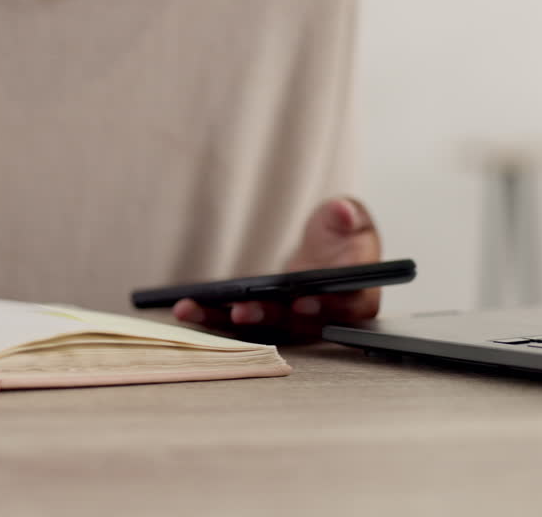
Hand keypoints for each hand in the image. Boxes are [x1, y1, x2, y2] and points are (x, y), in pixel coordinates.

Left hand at [172, 197, 381, 338]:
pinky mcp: (262, 323)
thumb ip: (348, 217)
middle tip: (243, 311)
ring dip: (225, 322)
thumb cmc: (341, 236)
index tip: (303, 301)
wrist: (323, 255)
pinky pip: (236, 324)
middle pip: (297, 326)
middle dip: (268, 318)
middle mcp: (322, 320)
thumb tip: (343, 212)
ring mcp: (288, 326)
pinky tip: (184, 307)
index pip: (347, 306)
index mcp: (357, 298)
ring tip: (193, 309)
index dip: (326, 306)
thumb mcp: (350, 220)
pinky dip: (210, 316)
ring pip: (259, 329)